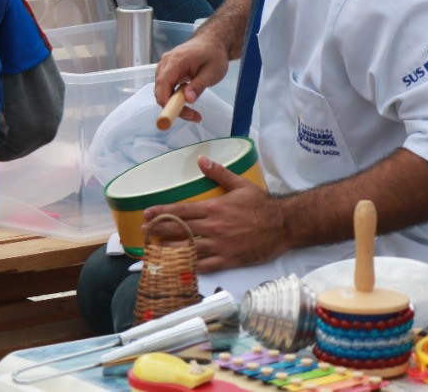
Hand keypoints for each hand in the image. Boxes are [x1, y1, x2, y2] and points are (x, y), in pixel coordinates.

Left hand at [144, 156, 287, 272]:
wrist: (284, 225)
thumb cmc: (262, 205)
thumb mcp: (240, 184)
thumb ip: (218, 173)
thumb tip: (201, 160)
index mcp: (214, 208)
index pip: (181, 211)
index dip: (162, 213)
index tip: (147, 215)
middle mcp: (213, 227)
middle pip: (180, 230)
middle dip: (159, 231)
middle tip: (144, 233)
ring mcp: (220, 246)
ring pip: (188, 249)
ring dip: (169, 250)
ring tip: (153, 251)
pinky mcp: (228, 260)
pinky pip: (204, 266)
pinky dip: (189, 266)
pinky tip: (177, 267)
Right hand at [154, 33, 231, 122]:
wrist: (212, 41)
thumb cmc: (214, 55)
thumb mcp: (212, 72)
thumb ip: (199, 85)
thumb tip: (187, 100)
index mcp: (176, 60)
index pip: (163, 84)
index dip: (166, 102)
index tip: (180, 113)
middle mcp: (166, 62)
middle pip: (160, 89)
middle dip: (173, 106)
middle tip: (193, 116)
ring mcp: (165, 65)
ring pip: (162, 90)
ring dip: (174, 104)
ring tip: (192, 112)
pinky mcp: (167, 69)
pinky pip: (166, 86)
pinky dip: (174, 97)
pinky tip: (187, 100)